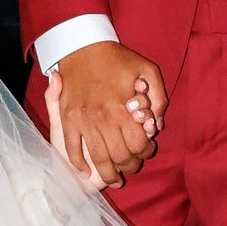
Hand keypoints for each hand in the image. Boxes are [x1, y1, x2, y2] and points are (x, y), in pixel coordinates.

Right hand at [49, 42, 165, 188]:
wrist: (81, 47)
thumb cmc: (116, 59)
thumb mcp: (147, 69)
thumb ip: (158, 98)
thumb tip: (157, 124)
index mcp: (123, 108)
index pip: (139, 145)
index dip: (145, 153)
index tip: (146, 151)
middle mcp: (104, 119)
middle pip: (121, 157)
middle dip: (129, 167)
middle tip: (131, 166)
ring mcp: (84, 122)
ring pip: (99, 160)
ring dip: (108, 174)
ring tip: (114, 178)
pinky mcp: (68, 121)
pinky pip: (72, 150)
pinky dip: (79, 165)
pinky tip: (85, 173)